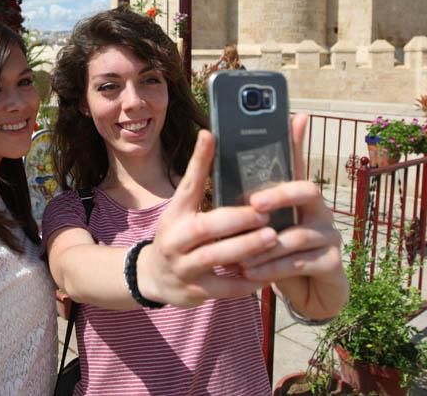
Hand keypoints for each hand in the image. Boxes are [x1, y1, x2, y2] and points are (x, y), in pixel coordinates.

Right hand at [136, 130, 281, 308]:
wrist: (154, 277)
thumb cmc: (178, 234)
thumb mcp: (183, 208)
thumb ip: (199, 178)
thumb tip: (212, 134)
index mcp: (175, 214)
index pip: (187, 184)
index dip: (198, 160)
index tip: (210, 135)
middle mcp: (175, 239)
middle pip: (204, 228)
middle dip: (236, 220)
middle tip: (264, 212)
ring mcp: (184, 268)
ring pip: (215, 258)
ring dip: (245, 248)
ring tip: (272, 238)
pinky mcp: (196, 292)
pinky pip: (225, 288)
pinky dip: (247, 281)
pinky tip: (268, 271)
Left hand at [239, 114, 348, 320]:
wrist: (309, 292)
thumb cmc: (278, 252)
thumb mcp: (263, 225)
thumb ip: (248, 202)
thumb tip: (219, 171)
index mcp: (300, 196)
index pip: (297, 163)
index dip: (296, 142)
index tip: (291, 123)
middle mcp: (320, 210)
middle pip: (308, 190)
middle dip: (280, 195)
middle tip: (254, 204)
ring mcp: (329, 235)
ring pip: (297, 234)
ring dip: (265, 245)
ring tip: (238, 253)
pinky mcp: (332, 262)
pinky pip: (298, 263)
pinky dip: (271, 268)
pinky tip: (250, 271)